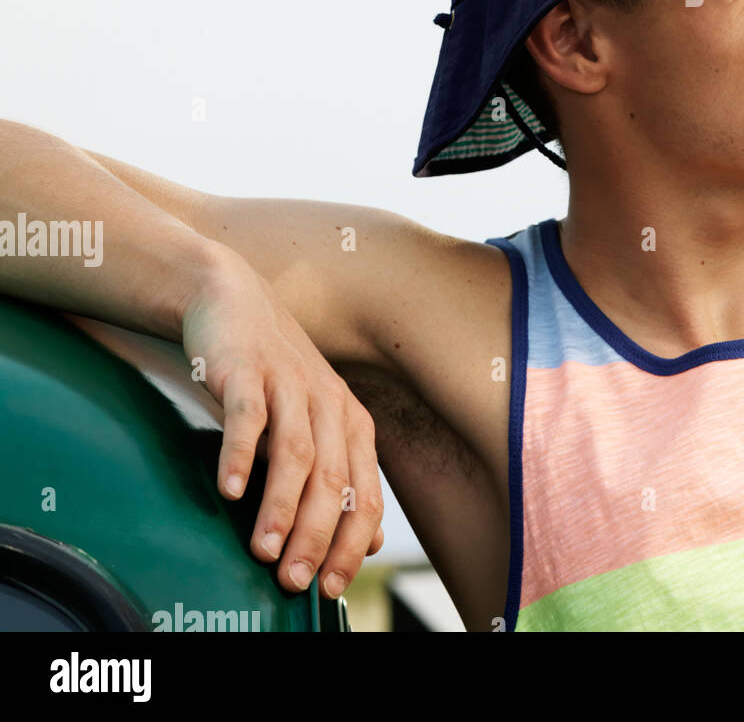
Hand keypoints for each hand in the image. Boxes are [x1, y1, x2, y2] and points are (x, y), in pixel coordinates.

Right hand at [181, 249, 383, 598]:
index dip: (351, 544)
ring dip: (281, 506)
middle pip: (333, 480)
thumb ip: (340, 476)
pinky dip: (240, 454)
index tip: (331, 590)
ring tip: (263, 550)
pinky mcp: (247, 371)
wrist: (232, 299)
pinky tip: (228, 489)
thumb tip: (369, 543)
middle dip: (317, 537)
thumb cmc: (273, 375)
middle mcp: (328, 403)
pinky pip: (248, 416)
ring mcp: (288, 384)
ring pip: (296, 453)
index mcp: (351, 422)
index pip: (364, 494)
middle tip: (295, 582)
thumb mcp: (315, 422)